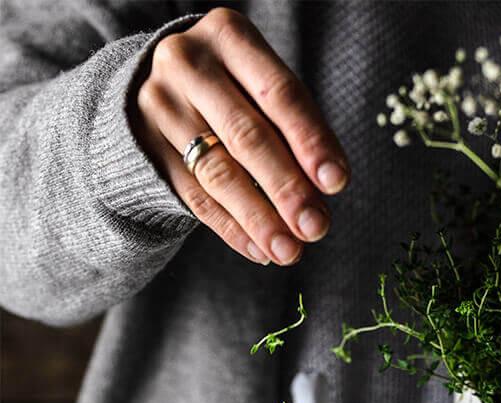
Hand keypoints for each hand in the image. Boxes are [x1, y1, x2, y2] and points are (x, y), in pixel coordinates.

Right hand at [132, 7, 348, 264]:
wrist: (158, 81)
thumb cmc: (237, 85)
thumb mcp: (264, 84)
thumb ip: (296, 127)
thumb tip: (326, 187)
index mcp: (228, 36)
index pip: (279, 94)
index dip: (310, 141)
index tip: (337, 183)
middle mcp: (187, 64)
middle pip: (246, 136)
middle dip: (286, 188)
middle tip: (317, 227)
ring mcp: (159, 105)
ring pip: (217, 172)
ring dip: (260, 218)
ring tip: (291, 251)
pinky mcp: (144, 145)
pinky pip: (194, 196)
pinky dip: (232, 227)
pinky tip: (261, 250)